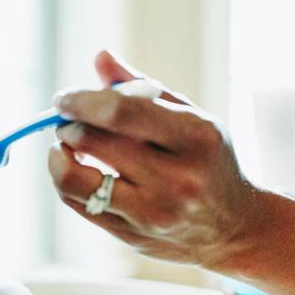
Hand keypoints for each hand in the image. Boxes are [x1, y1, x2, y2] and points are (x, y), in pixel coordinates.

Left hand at [48, 51, 262, 269]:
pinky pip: (79, 204)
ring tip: (68, 144)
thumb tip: (101, 58)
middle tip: (67, 119)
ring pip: (76, 181)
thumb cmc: (208, 160)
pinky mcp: (134, 236)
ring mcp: (154, 213)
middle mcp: (178, 179)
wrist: (235, 228)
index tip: (64, 98)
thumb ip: (144, 87)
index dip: (82, 101)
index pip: (122, 112)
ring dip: (59, 155)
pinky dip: (66, 180)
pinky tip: (77, 168)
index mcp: (196, 137)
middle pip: (96, 142)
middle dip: (69, 124)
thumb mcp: (190, 117)